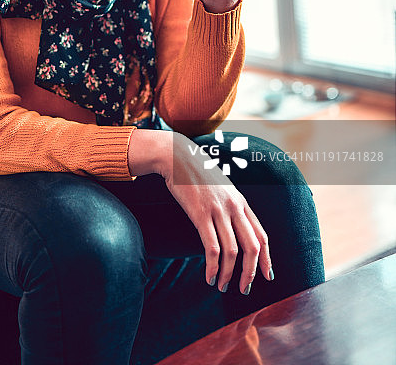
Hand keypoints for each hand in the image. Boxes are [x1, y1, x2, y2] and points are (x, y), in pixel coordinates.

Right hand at [160, 132, 272, 293]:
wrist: (177, 157)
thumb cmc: (198, 174)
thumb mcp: (222, 188)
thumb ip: (230, 206)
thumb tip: (235, 230)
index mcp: (241, 202)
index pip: (261, 235)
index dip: (267, 259)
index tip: (268, 276)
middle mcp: (234, 207)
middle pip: (252, 247)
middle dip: (250, 273)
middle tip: (244, 289)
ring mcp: (218, 210)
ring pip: (232, 252)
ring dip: (229, 274)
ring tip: (223, 286)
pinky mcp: (200, 214)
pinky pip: (212, 248)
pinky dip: (213, 267)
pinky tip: (210, 276)